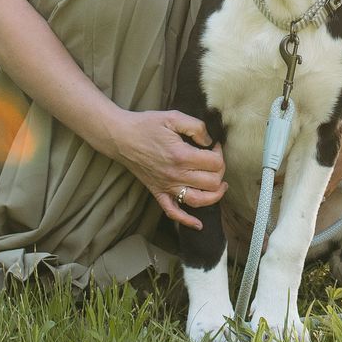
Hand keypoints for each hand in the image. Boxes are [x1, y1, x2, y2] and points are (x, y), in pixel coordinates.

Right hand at [112, 109, 227, 229]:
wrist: (121, 138)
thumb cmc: (146, 125)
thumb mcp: (174, 116)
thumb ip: (197, 127)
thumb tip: (209, 141)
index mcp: (181, 155)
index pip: (215, 163)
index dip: (219, 153)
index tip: (214, 146)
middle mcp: (176, 175)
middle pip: (212, 183)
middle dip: (220, 172)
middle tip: (215, 161)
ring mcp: (166, 186)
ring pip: (198, 201)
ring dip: (214, 196)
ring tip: (220, 186)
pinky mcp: (158, 192)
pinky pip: (173, 212)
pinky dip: (187, 221)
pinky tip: (198, 224)